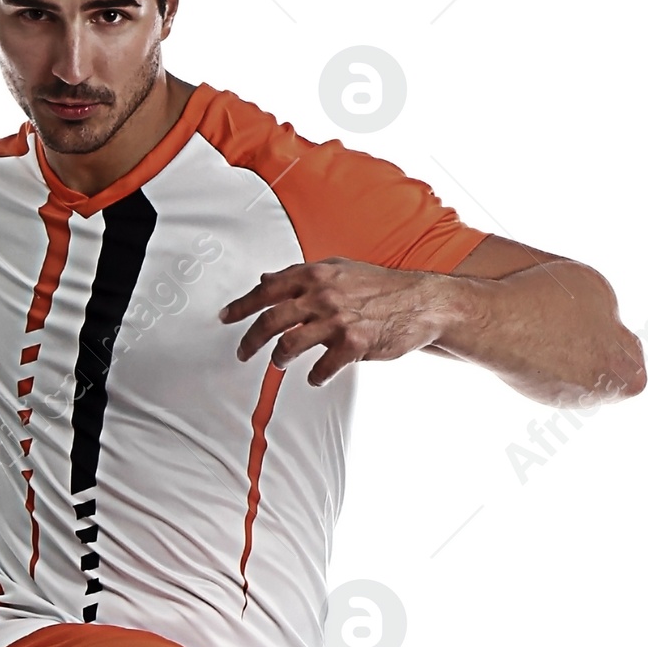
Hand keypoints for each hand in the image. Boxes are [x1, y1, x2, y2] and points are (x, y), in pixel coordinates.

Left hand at [220, 257, 445, 383]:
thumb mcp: (338, 270)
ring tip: (279, 364)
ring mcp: (337, 320)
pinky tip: (315, 377)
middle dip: (250, 340)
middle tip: (243, 352)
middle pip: (271, 320)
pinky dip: (314, 375)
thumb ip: (301, 275)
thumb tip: (266, 280)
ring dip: (279, 358)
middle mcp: (323, 295)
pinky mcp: (353, 344)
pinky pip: (321, 368)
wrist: (421, 302)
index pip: (267, 289)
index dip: (242, 305)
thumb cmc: (380, 287)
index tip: (226, 317)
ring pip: (289, 344)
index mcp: (316, 275)